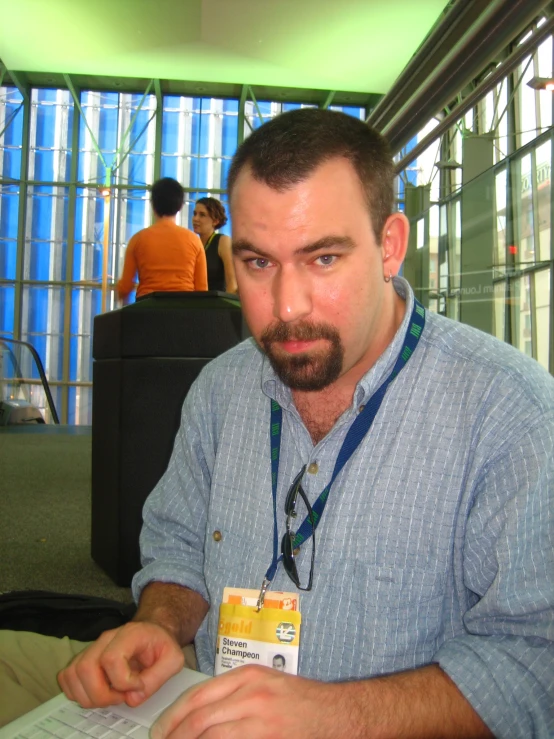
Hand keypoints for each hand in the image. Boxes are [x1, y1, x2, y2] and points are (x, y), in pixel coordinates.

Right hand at [58, 621, 184, 708]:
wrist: (152, 631)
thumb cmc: (161, 644)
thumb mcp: (173, 660)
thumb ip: (158, 678)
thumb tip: (133, 698)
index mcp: (129, 634)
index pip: (111, 659)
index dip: (123, 682)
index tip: (138, 687)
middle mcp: (106, 639)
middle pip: (86, 668)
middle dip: (102, 694)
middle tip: (122, 696)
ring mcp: (92, 648)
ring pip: (72, 674)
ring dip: (89, 695)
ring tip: (112, 695)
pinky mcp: (84, 658)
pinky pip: (67, 678)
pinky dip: (78, 692)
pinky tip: (100, 692)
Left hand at [151, 665, 350, 738]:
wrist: (336, 712)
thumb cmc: (301, 700)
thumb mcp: (264, 684)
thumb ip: (233, 694)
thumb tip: (198, 717)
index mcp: (247, 676)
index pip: (197, 696)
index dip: (173, 717)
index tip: (161, 731)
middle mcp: (251, 693)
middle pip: (199, 718)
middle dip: (175, 736)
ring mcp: (261, 718)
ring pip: (212, 736)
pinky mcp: (269, 738)